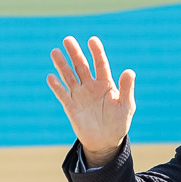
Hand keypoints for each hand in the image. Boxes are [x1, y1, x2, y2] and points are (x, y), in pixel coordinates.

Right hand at [47, 36, 136, 167]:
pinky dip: (56, 86)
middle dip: (75, 53)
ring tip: (55, 52)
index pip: (100, 64)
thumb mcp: (126, 106)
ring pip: (69, 77)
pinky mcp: (71, 107)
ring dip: (62, 65)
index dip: (97, 52)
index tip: (92, 40)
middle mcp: (91, 86)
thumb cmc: (119, 122)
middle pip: (81, 66)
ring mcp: (80, 95)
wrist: (106, 142)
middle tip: (68, 39)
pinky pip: (62, 94)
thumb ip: (126, 88)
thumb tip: (129, 71)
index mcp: (106, 83)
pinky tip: (51, 77)